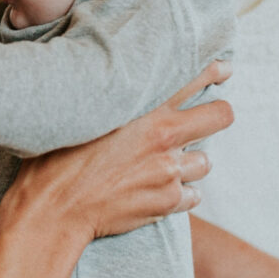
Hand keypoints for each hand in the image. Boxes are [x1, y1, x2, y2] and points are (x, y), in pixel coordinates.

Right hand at [10, 63, 230, 240]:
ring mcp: (169, 170)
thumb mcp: (84, 114)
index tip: (224, 70)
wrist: (54, 207)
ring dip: (190, 163)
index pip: (195, 77)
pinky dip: (180, 194)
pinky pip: (193, 195)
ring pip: (205, 161)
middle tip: (205, 120)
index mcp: (144, 108)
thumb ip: (115, 100)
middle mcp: (163, 136)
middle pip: (220, 116)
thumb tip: (125, 86)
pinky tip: (157, 191)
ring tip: (163, 165)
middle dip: (216, 115)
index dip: (215, 70)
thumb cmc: (57, 157)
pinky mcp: (167, 201)